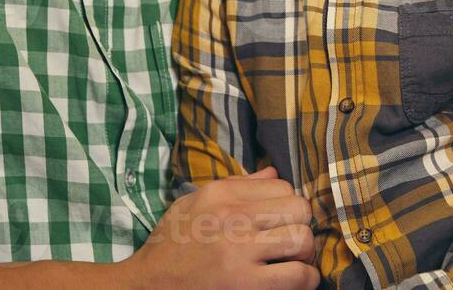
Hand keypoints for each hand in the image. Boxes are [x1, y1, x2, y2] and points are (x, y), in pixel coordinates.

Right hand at [125, 167, 319, 289]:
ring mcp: (239, 253)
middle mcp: (231, 218)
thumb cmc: (170, 246)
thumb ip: (236, 186)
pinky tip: (295, 280)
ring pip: (303, 240)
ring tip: (295, 261)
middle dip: (301, 225)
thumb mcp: (193, 204)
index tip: (280, 220)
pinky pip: (297, 276)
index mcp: (219, 194)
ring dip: (305, 253)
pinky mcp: (245, 286)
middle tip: (293, 240)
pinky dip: (306, 279)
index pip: (282, 185)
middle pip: (299, 209)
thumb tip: (274, 173)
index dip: (287, 204)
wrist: (146, 287)